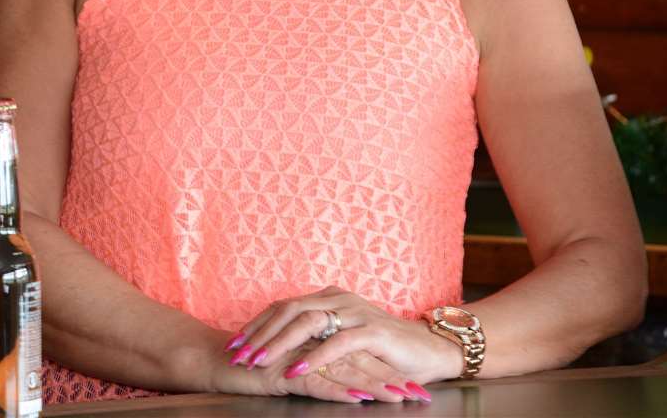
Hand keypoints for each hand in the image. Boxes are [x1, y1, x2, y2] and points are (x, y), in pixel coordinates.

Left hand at [225, 287, 459, 403]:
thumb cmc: (386, 349)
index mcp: (330, 298)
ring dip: (279, 343)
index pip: (284, 306)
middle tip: (237, 353)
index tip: (235, 343)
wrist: (431, 350)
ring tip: (258, 361)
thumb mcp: (346, 338)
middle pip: (289, 310)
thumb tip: (283, 347)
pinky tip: (297, 369)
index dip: (258, 324)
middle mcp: (339, 299)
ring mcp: (356, 312)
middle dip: (260, 333)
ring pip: (307, 322)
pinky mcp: (373, 331)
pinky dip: (314, 356)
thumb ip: (320, 336)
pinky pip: (337, 342)